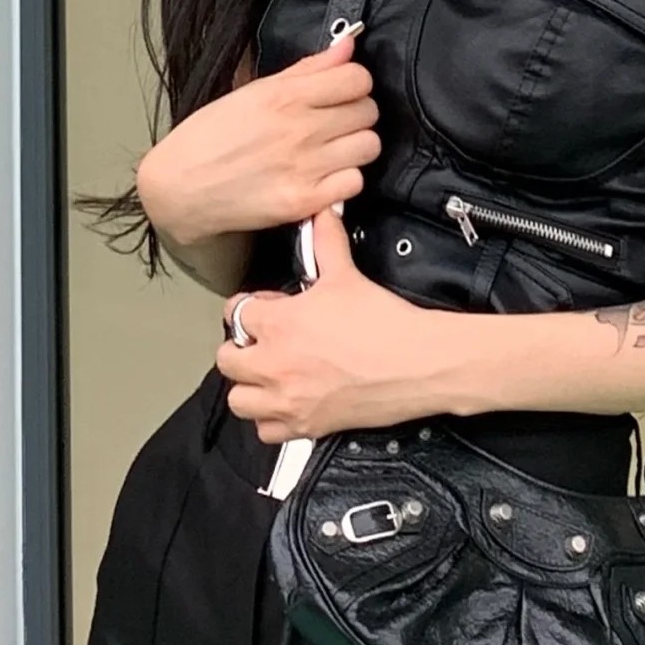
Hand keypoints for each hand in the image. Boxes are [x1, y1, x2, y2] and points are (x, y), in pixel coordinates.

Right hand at [137, 31, 380, 247]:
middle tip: (335, 125)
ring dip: (356, 148)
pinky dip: (345, 181)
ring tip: (333, 151)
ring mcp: (305, 166)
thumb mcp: (253, 92)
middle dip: (356, 115)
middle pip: (368, 112)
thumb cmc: (212, 136)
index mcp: (285, 96)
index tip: (341, 94)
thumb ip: (305, 70)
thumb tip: (348, 46)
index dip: (355, 84)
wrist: (181, 188)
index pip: (357, 78)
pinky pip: (355, 183)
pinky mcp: (306, 200)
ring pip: (368, 147)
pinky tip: (326, 177)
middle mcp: (299, 128)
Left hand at [216, 209, 456, 442]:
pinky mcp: (306, 427)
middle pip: (226, 360)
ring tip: (269, 377)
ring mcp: (287, 400)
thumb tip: (322, 213)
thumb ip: (326, 242)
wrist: (418, 364)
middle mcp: (273, 364)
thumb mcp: (347, 275)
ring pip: (239, 400)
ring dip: (249, 388)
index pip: (234, 313)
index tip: (265, 311)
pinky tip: (288, 404)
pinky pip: (266, 431)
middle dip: (241, 349)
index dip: (249, 309)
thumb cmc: (385, 324)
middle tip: (263, 344)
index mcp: (277, 324)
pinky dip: (272, 421)